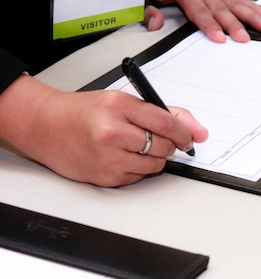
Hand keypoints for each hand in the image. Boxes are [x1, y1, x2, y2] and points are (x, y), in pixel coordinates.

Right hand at [0, 75, 207, 186]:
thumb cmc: (84, 112)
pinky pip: (138, 176)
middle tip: (160, 139)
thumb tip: (197, 131)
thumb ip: (162, 113)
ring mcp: (108, 157)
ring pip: (154, 164)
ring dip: (155, 158)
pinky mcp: (105, 177)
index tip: (189, 137)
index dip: (183, 132)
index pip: (166, 122)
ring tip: (138, 146)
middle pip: (162, 146)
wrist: (45, 126)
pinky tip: (123, 157)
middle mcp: (113, 132)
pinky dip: (138, 168)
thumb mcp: (122, 101)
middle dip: (168, 145)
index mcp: (119, 106)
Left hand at [146, 0, 260, 42]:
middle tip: (244, 37)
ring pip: (234, 2)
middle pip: (220, 9)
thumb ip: (149, 11)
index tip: (219, 37)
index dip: (210, 25)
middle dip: (234, 24)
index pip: (199, 11)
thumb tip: (155, 23)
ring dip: (250, 15)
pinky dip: (251, 6)